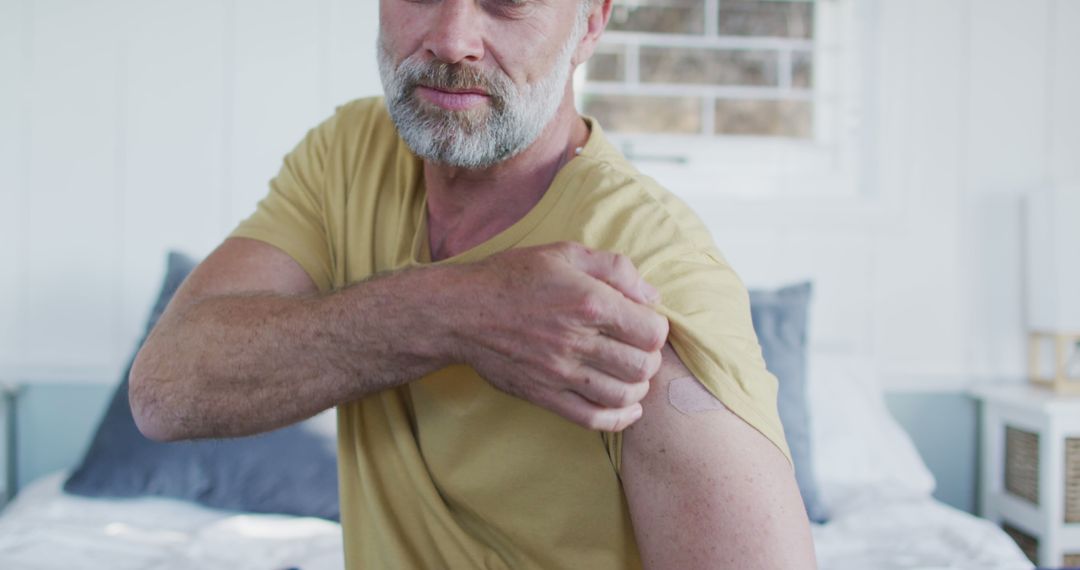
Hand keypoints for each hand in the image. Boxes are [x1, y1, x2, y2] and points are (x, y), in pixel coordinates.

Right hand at [450, 242, 668, 430]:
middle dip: (650, 358)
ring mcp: (560, 372)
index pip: (651, 331)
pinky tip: (626, 408)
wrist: (461, 312)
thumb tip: (652, 296)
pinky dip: (619, 418)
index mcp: (588, 302)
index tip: (644, 323)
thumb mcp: (564, 253)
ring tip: (630, 374)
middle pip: (642, 366)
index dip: (656, 328)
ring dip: (638, 387)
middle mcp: (576, 340)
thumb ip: (615, 268)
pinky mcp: (544, 395)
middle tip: (638, 349)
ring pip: (623, 395)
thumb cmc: (513, 277)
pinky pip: (593, 419)